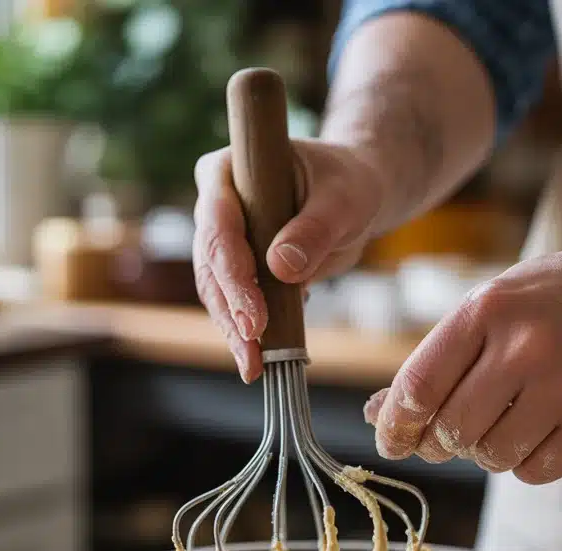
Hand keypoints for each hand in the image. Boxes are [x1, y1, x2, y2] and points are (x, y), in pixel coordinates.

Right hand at [193, 139, 386, 381]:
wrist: (350, 198)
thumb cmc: (347, 185)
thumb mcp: (342, 200)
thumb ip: (314, 229)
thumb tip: (282, 266)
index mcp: (227, 173)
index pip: (219, 225)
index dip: (233, 273)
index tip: (255, 317)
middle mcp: (214, 206)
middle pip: (210, 266)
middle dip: (231, 313)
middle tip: (252, 352)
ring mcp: (221, 241)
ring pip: (216, 293)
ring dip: (233, 332)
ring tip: (253, 367)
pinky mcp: (236, 271)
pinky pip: (233, 305)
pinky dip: (245, 335)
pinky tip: (257, 362)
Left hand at [364, 240, 561, 482]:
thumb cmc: (557, 303)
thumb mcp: (492, 307)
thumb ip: (437, 360)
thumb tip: (378, 415)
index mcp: (488, 310)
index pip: (418, 385)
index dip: (396, 423)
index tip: (391, 440)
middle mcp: (526, 347)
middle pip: (451, 430)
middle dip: (443, 440)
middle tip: (455, 432)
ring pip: (491, 456)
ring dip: (488, 451)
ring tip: (510, 421)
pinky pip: (533, 471)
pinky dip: (526, 463)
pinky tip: (541, 432)